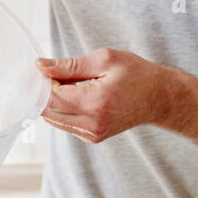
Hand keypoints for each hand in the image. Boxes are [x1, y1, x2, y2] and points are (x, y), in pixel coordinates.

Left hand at [35, 48, 180, 143]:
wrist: (159, 97)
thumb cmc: (135, 74)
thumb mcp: (103, 60)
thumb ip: (68, 65)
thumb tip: (40, 66)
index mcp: (94, 103)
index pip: (50, 99)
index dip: (39, 83)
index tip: (38, 69)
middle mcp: (91, 124)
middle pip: (48, 111)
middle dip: (43, 92)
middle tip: (50, 72)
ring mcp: (92, 134)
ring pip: (53, 119)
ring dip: (52, 100)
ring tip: (67, 81)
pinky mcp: (92, 137)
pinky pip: (64, 123)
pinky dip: (62, 108)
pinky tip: (74, 93)